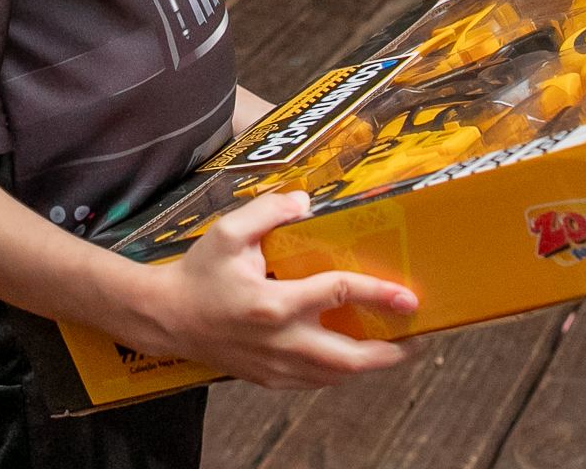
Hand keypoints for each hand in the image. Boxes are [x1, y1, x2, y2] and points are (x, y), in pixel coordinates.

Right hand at [126, 192, 417, 389]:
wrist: (168, 318)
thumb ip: (268, 211)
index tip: (409, 297)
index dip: (378, 294)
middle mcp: (280, 342)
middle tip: (418, 338)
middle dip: (391, 353)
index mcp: (273, 304)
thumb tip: (305, 203)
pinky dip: (341, 372)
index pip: (338, 296)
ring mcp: (275, 367)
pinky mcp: (269, 379)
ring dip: (371, 366)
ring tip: (396, 348)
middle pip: (350, 359)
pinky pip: (316, 383)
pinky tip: (354, 356)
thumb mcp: (227, 232)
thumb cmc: (198, 273)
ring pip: (336, 377)